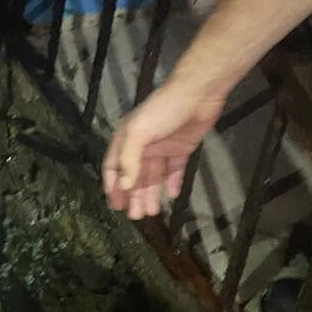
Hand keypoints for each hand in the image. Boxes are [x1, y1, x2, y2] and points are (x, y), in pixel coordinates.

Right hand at [102, 75, 229, 218]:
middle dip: (134, 196)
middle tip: (136, 216)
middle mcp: (142, 146)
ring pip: (154, 177)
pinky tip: (171, 196)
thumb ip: (129, 160)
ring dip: (151, 194)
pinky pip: (174, 170)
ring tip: (152, 213)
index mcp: (126, 140)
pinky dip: (172, 183)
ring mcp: (162, 148)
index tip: (115, 205)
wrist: (198, 94)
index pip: (114, 167)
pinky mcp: (181, 150)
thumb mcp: (139, 133)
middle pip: (135, 176)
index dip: (113, 186)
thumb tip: (123, 186)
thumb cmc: (163, 111)